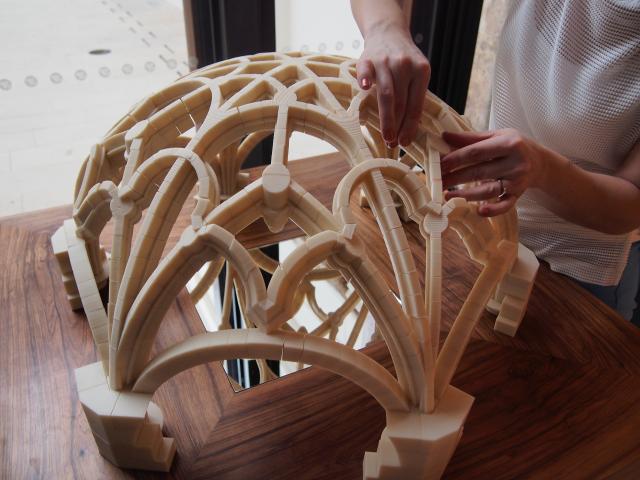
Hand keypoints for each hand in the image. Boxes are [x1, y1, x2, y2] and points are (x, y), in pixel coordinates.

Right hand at [356, 23, 429, 147]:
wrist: (388, 33)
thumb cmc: (404, 61)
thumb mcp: (417, 74)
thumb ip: (415, 96)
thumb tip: (410, 130)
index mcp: (421, 71)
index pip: (415, 105)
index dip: (410, 126)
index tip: (405, 142)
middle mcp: (405, 65)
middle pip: (401, 102)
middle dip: (397, 126)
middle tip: (393, 144)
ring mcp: (385, 61)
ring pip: (386, 94)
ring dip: (385, 118)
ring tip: (385, 136)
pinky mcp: (367, 59)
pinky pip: (365, 71)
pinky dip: (365, 79)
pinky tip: (364, 89)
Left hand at [441, 129, 545, 215]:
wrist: (540, 162)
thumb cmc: (513, 146)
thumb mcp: (496, 136)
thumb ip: (471, 138)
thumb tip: (445, 136)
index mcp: (509, 144)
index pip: (476, 152)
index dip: (456, 159)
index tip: (439, 164)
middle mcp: (515, 163)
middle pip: (479, 172)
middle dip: (455, 178)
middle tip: (437, 181)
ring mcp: (517, 181)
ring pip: (488, 190)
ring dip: (466, 194)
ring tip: (448, 195)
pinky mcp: (518, 195)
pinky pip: (505, 205)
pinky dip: (493, 209)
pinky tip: (480, 211)